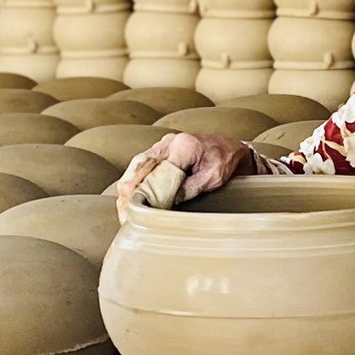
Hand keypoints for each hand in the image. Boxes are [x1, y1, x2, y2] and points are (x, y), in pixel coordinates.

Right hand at [113, 130, 251, 214]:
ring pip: (137, 165)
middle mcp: (168, 142)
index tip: (137, 209)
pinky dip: (134, 180)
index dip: (144, 191)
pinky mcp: (161, 151)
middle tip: (123, 211)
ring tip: (123, 208)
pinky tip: (130, 197)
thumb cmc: (224, 162)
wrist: (231, 148)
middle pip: (138, 165)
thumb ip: (188, 189)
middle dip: (127, 189)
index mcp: (182, 147)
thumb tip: (165, 203)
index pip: (155, 171)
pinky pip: (142, 165)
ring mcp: (163, 145)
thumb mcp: (211, 179)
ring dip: (128, 186)